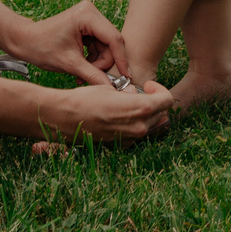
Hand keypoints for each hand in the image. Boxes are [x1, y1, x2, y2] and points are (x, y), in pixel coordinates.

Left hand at [3, 0, 136, 87]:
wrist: (25, 41)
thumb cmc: (41, 48)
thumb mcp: (69, 64)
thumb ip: (93, 75)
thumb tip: (112, 88)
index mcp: (87, 16)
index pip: (113, 38)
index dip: (120, 59)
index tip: (125, 77)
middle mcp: (91, 12)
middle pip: (111, 42)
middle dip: (104, 62)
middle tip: (92, 76)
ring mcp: (89, 17)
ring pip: (106, 45)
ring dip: (98, 62)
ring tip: (82, 73)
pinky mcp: (86, 24)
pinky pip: (99, 44)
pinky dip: (93, 58)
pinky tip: (83, 67)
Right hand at [41, 80, 173, 150]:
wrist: (63, 118)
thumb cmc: (85, 98)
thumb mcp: (110, 88)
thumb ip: (130, 94)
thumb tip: (135, 95)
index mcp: (140, 109)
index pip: (167, 100)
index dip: (160, 89)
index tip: (148, 85)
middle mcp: (138, 127)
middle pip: (160, 114)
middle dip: (154, 102)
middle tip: (139, 93)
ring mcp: (130, 138)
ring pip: (149, 126)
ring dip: (145, 114)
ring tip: (129, 104)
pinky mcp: (120, 145)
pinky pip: (135, 134)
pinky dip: (133, 124)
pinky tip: (118, 116)